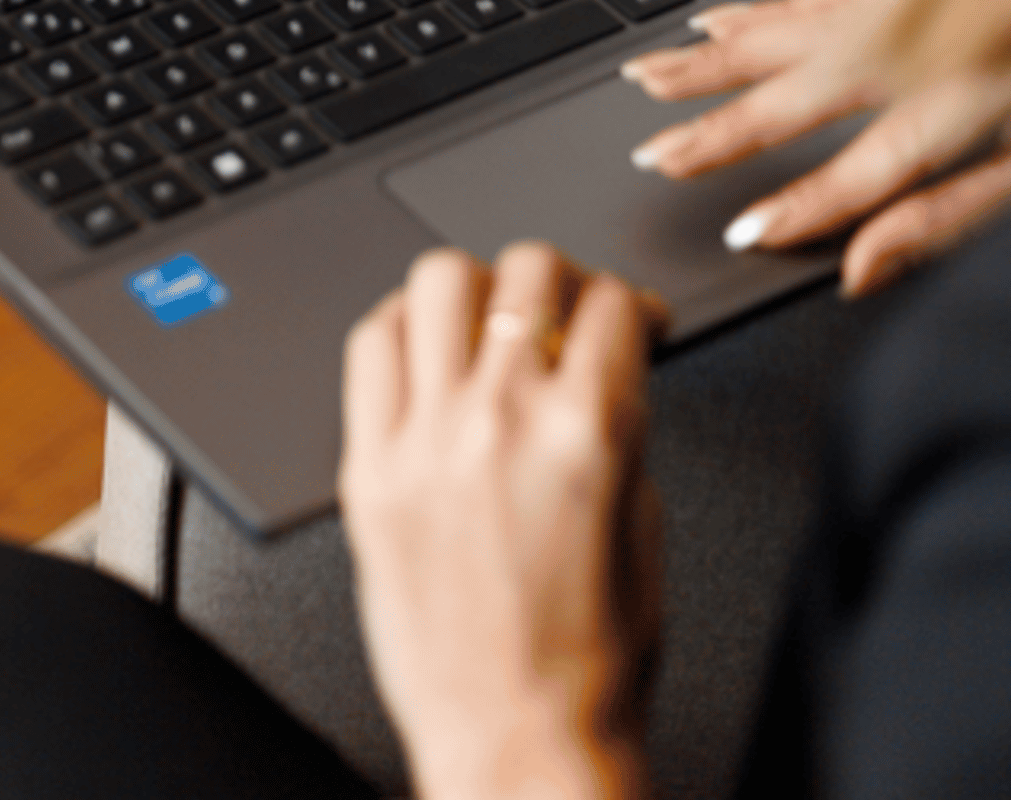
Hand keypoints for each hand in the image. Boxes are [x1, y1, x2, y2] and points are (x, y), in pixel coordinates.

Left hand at [339, 242, 666, 799]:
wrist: (516, 745)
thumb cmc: (588, 665)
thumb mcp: (643, 528)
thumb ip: (621, 429)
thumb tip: (605, 366)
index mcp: (585, 436)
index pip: (608, 303)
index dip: (628, 300)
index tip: (625, 316)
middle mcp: (500, 422)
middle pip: (525, 266)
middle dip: (557, 279)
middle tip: (560, 311)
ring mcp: (425, 441)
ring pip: (437, 280)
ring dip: (475, 288)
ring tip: (486, 320)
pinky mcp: (367, 472)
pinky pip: (368, 347)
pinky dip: (400, 327)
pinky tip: (421, 349)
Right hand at [622, 0, 1010, 296]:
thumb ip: (956, 218)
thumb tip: (865, 266)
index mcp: (985, 91)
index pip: (873, 164)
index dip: (804, 203)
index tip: (740, 232)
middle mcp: (943, 28)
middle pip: (812, 85)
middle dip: (724, 122)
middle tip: (653, 152)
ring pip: (803, 26)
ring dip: (723, 57)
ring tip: (653, 78)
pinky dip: (769, 8)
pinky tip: (721, 20)